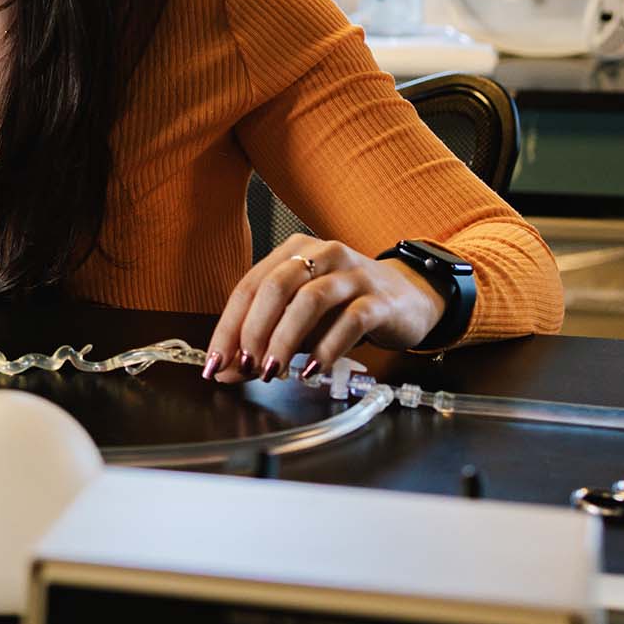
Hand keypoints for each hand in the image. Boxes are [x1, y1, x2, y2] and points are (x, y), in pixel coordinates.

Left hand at [200, 235, 444, 383]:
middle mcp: (322, 254)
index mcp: (294, 251)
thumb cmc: (344, 308)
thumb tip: (225, 371)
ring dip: (285, 340)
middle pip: (275, 287)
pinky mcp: (379, 300)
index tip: (215, 363)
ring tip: (273, 372)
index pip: (249, 287)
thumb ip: (264, 342)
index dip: (228, 326)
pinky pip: (350, 321)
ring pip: (309, 300)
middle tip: (245, 367)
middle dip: (253, 331)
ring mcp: (353, 274)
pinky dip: (326, 348)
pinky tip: (312, 370)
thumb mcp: (299, 322)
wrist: (408, 300)